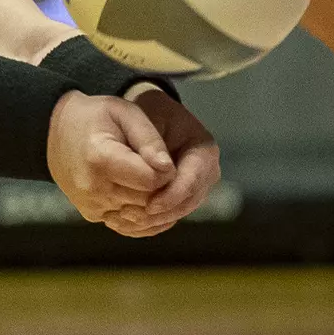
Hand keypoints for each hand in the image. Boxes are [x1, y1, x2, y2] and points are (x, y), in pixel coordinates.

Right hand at [46, 90, 176, 235]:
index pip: (152, 180)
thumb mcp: (125, 113)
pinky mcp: (92, 215)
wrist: (57, 131)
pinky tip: (137, 191)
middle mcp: (93, 188)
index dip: (166, 170)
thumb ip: (149, 139)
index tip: (161, 158)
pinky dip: (139, 211)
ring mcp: (91, 205)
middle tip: (157, 167)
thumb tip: (168, 169)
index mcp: (100, 159)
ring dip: (152, 201)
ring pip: (141, 216)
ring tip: (147, 177)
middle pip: (149, 201)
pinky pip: (128, 223)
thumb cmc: (95, 116)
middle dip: (162, 187)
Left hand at [125, 86, 219, 233]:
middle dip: (163, 212)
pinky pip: (171, 213)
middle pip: (188, 201)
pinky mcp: (182, 195)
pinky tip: (128, 223)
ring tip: (127, 221)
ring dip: (155, 219)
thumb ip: (151, 140)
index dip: (172, 196)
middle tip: (134, 217)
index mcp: (205, 150)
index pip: (193, 180)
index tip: (149, 205)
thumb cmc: (147, 111)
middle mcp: (206, 172)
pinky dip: (152, 221)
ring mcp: (196, 186)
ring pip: (179, 211)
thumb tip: (161, 169)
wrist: (149, 113)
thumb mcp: (146, 117)